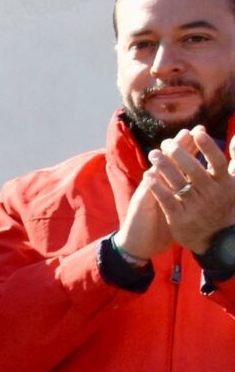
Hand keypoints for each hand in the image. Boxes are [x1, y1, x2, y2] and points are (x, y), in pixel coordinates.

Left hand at [149, 128, 234, 253]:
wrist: (217, 239)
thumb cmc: (225, 205)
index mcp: (226, 184)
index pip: (218, 162)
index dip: (208, 147)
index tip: (197, 132)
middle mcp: (211, 195)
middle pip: (194, 170)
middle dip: (179, 153)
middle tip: (165, 142)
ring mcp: (196, 207)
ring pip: (178, 183)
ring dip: (164, 166)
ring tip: (153, 154)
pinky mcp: (180, 218)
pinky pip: (167, 199)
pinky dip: (157, 187)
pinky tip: (147, 176)